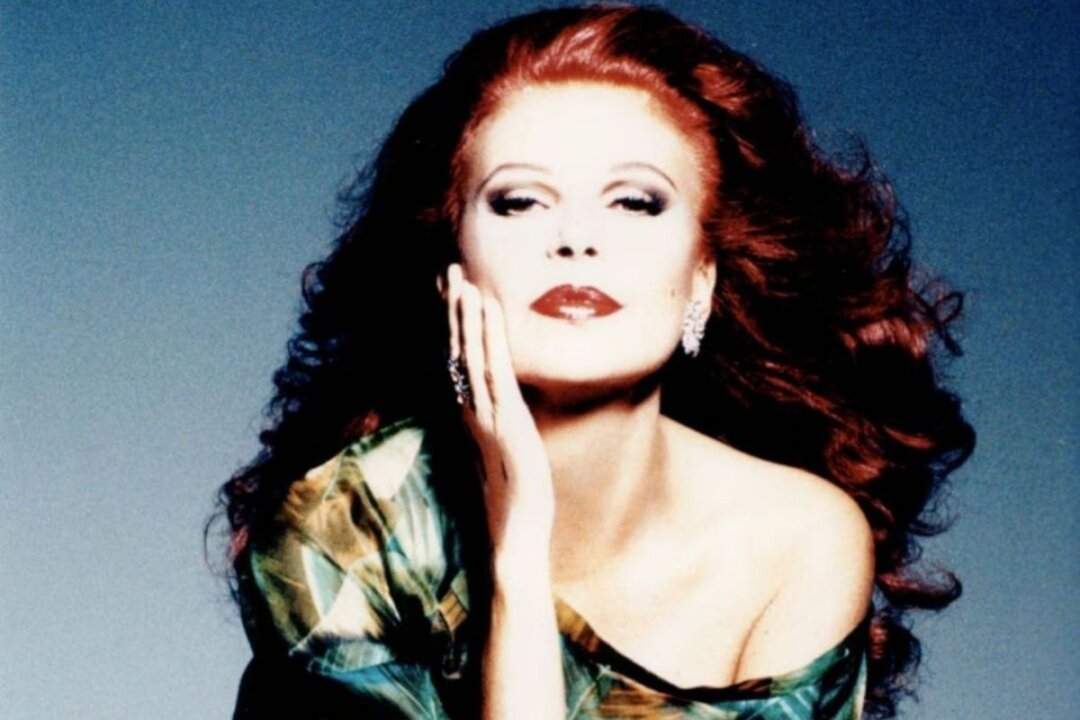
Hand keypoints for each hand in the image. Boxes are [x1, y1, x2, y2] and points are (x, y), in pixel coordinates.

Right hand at [444, 263, 554, 576]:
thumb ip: (496, 432)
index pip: (457, 362)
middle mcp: (472, 412)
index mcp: (471, 417)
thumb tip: (497, 412)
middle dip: (452, 309)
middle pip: (457, 350)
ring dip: (466, 314)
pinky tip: (490, 309)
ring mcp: (487, 416)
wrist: (514, 540)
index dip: (451, 326)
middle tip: (447, 268)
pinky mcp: (506, 422)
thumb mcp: (503, 457)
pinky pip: (496, 370)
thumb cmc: (511, 503)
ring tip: (461, 277)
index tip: (447, 292)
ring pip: (471, 355)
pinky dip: (491, 336)